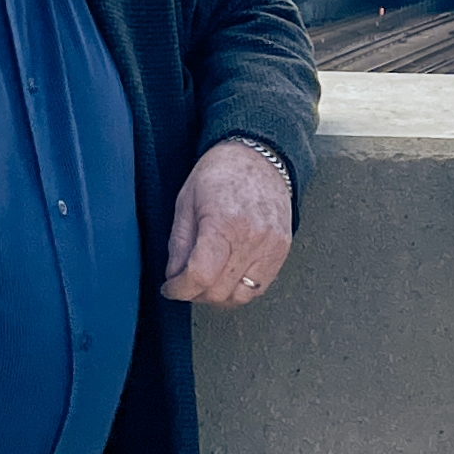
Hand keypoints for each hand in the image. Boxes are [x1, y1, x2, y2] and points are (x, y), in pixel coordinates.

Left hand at [161, 141, 294, 307]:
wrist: (259, 157)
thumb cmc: (220, 173)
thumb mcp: (186, 202)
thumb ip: (178, 244)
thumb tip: (174, 276)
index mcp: (224, 224)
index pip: (201, 276)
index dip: (180, 289)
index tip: (171, 288)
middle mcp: (252, 238)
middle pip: (219, 291)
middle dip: (196, 293)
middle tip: (185, 282)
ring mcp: (271, 246)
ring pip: (240, 296)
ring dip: (219, 296)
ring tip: (207, 280)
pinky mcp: (282, 251)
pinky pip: (259, 287)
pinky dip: (239, 289)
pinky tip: (228, 275)